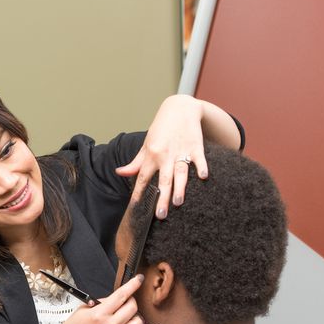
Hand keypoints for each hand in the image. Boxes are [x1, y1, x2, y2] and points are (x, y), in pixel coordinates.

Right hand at [38, 275, 144, 323]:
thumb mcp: (82, 310)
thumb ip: (101, 303)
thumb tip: (116, 298)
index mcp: (98, 315)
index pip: (121, 296)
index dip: (133, 285)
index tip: (138, 280)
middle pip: (133, 308)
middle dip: (131, 300)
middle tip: (125, 301)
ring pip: (138, 322)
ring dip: (134, 316)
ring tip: (125, 316)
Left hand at [115, 94, 207, 218]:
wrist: (179, 108)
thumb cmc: (161, 129)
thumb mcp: (146, 144)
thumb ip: (135, 162)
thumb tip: (120, 173)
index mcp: (151, 155)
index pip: (143, 177)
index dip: (138, 192)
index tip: (135, 207)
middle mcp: (165, 155)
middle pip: (163, 180)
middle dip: (162, 198)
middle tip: (161, 215)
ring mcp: (181, 151)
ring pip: (180, 172)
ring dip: (180, 187)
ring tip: (179, 202)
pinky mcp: (196, 146)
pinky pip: (199, 158)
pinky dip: (202, 166)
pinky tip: (204, 177)